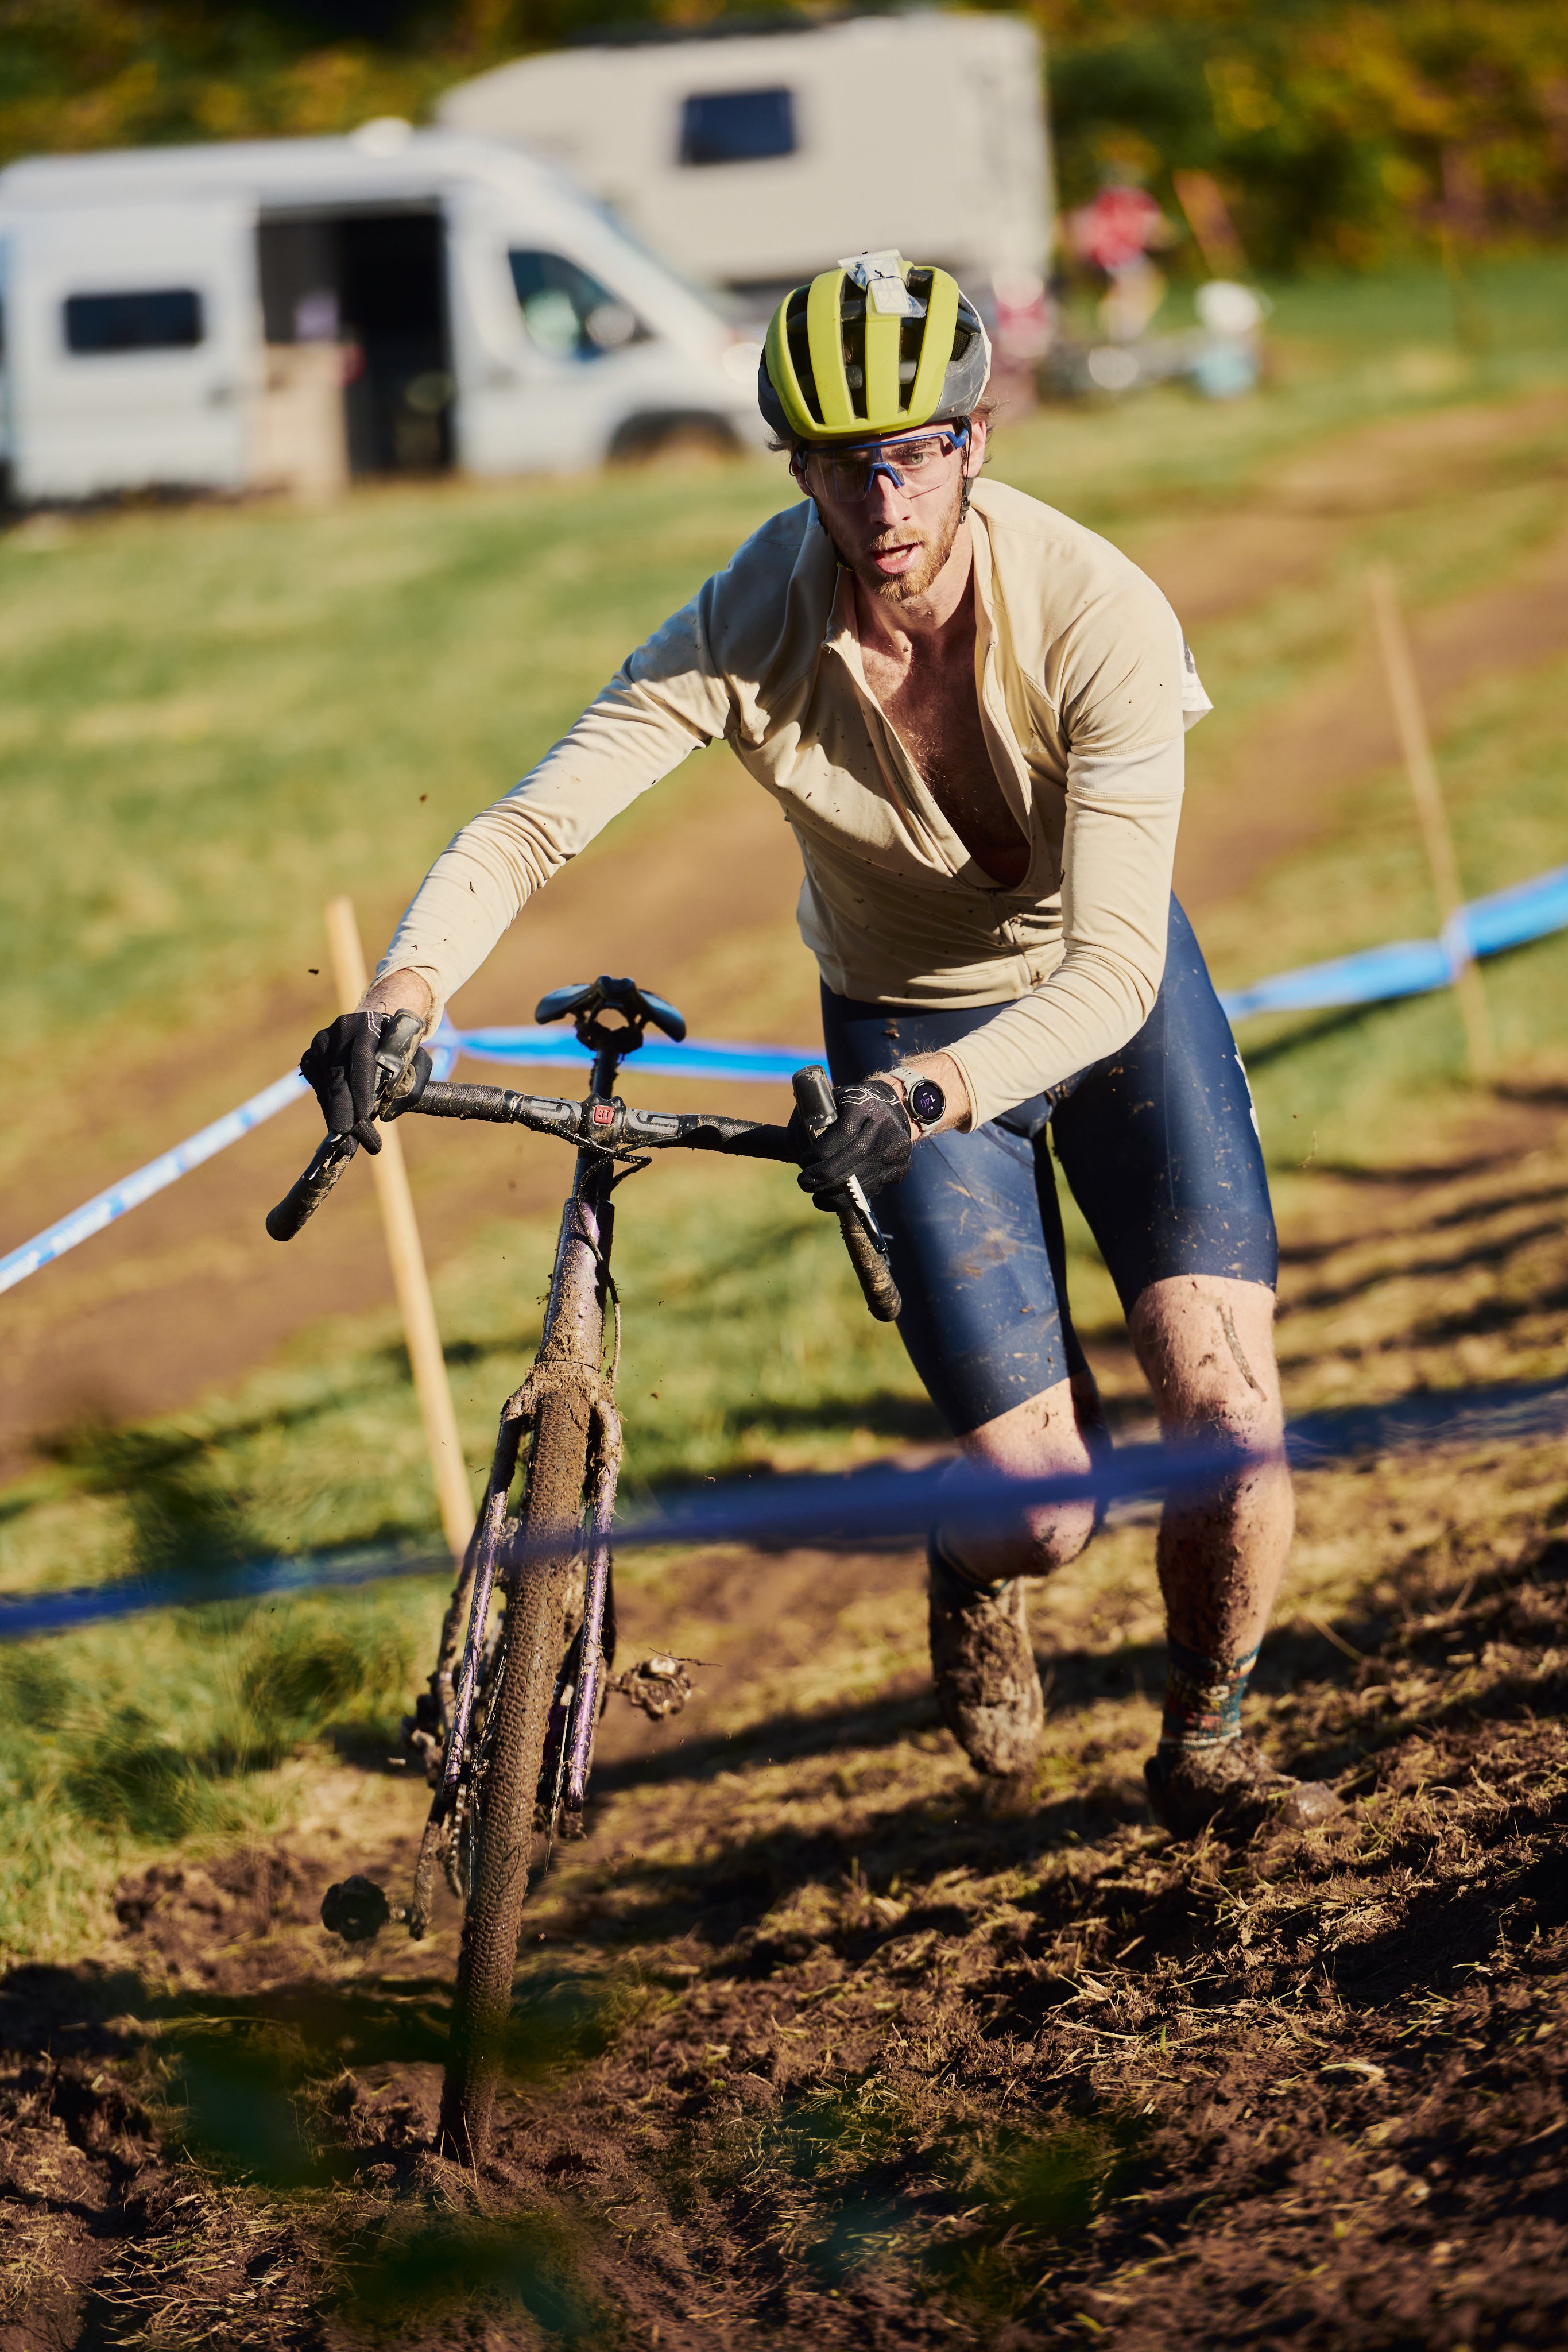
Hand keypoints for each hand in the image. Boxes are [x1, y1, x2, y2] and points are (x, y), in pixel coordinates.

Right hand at [300, 1009, 428, 1152]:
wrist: (377, 1019)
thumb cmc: (401, 1046)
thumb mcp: (417, 1060)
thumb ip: (411, 1086)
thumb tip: (384, 1116)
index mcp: (370, 1027)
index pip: (362, 1059)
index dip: (360, 1090)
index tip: (362, 1117)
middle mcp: (342, 1032)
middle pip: (338, 1078)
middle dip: (344, 1115)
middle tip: (350, 1146)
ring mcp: (323, 1042)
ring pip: (326, 1087)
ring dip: (337, 1117)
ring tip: (350, 1145)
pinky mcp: (312, 1053)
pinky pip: (317, 1085)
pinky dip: (327, 1104)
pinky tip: (339, 1119)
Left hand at [790, 1077, 912, 1206]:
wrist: (892, 1106)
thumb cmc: (849, 1107)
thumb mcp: (827, 1104)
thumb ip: (806, 1124)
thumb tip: (795, 1153)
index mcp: (864, 1105)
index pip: (842, 1133)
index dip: (819, 1153)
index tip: (804, 1161)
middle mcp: (885, 1126)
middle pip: (854, 1158)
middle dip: (825, 1176)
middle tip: (805, 1183)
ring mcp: (897, 1148)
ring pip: (864, 1180)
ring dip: (835, 1194)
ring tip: (817, 1196)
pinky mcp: (902, 1167)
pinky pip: (874, 1189)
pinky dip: (851, 1198)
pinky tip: (836, 1198)